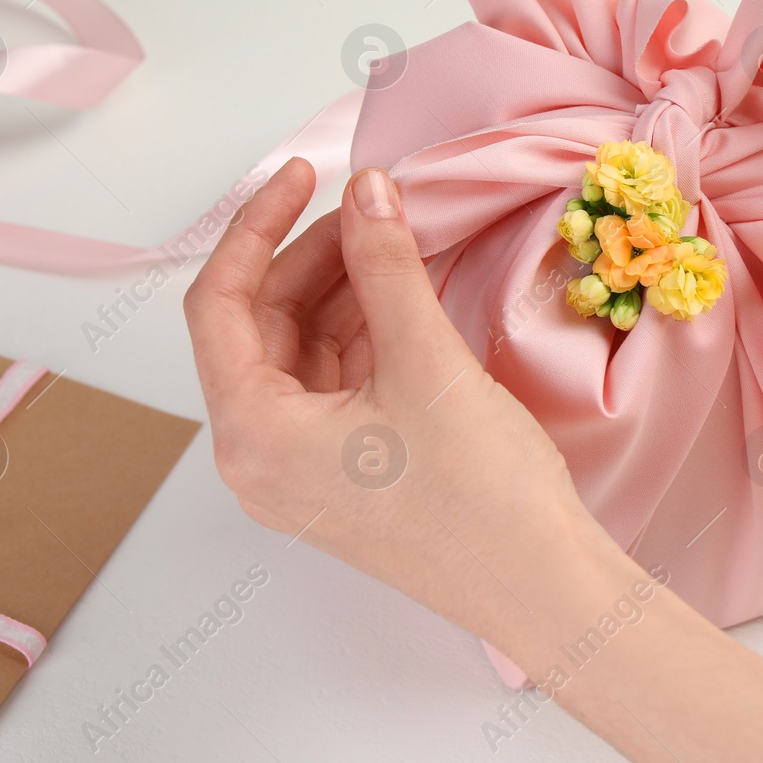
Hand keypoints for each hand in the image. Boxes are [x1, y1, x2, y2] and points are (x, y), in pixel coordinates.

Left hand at [184, 162, 762, 762]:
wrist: (544, 587)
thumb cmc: (479, 494)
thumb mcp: (424, 361)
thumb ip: (384, 265)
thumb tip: (367, 190)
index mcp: (253, 434)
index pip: (218, 305)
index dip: (254, 226)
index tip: (304, 175)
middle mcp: (260, 456)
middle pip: (256, 326)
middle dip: (309, 256)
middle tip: (369, 205)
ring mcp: (302, 468)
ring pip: (299, 351)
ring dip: (340, 290)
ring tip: (393, 238)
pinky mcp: (346, 472)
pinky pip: (335, 382)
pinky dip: (363, 331)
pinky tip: (403, 290)